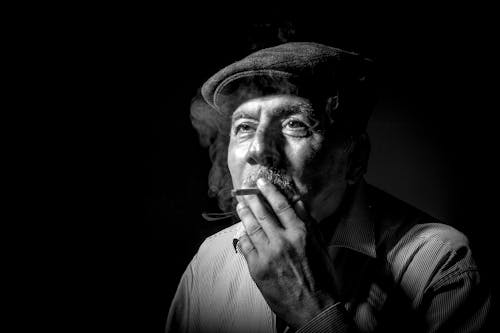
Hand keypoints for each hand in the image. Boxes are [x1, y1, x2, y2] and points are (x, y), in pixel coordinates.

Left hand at [236, 178, 337, 328]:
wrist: (314, 309)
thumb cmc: (322, 278)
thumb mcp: (321, 246)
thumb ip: (309, 223)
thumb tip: (298, 202)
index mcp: (300, 234)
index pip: (281, 205)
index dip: (270, 191)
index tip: (262, 182)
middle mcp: (282, 241)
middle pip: (262, 213)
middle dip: (252, 199)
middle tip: (245, 190)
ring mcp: (267, 255)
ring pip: (251, 228)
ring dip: (244, 214)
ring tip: (240, 205)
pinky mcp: (257, 269)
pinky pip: (246, 247)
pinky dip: (243, 236)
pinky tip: (241, 231)